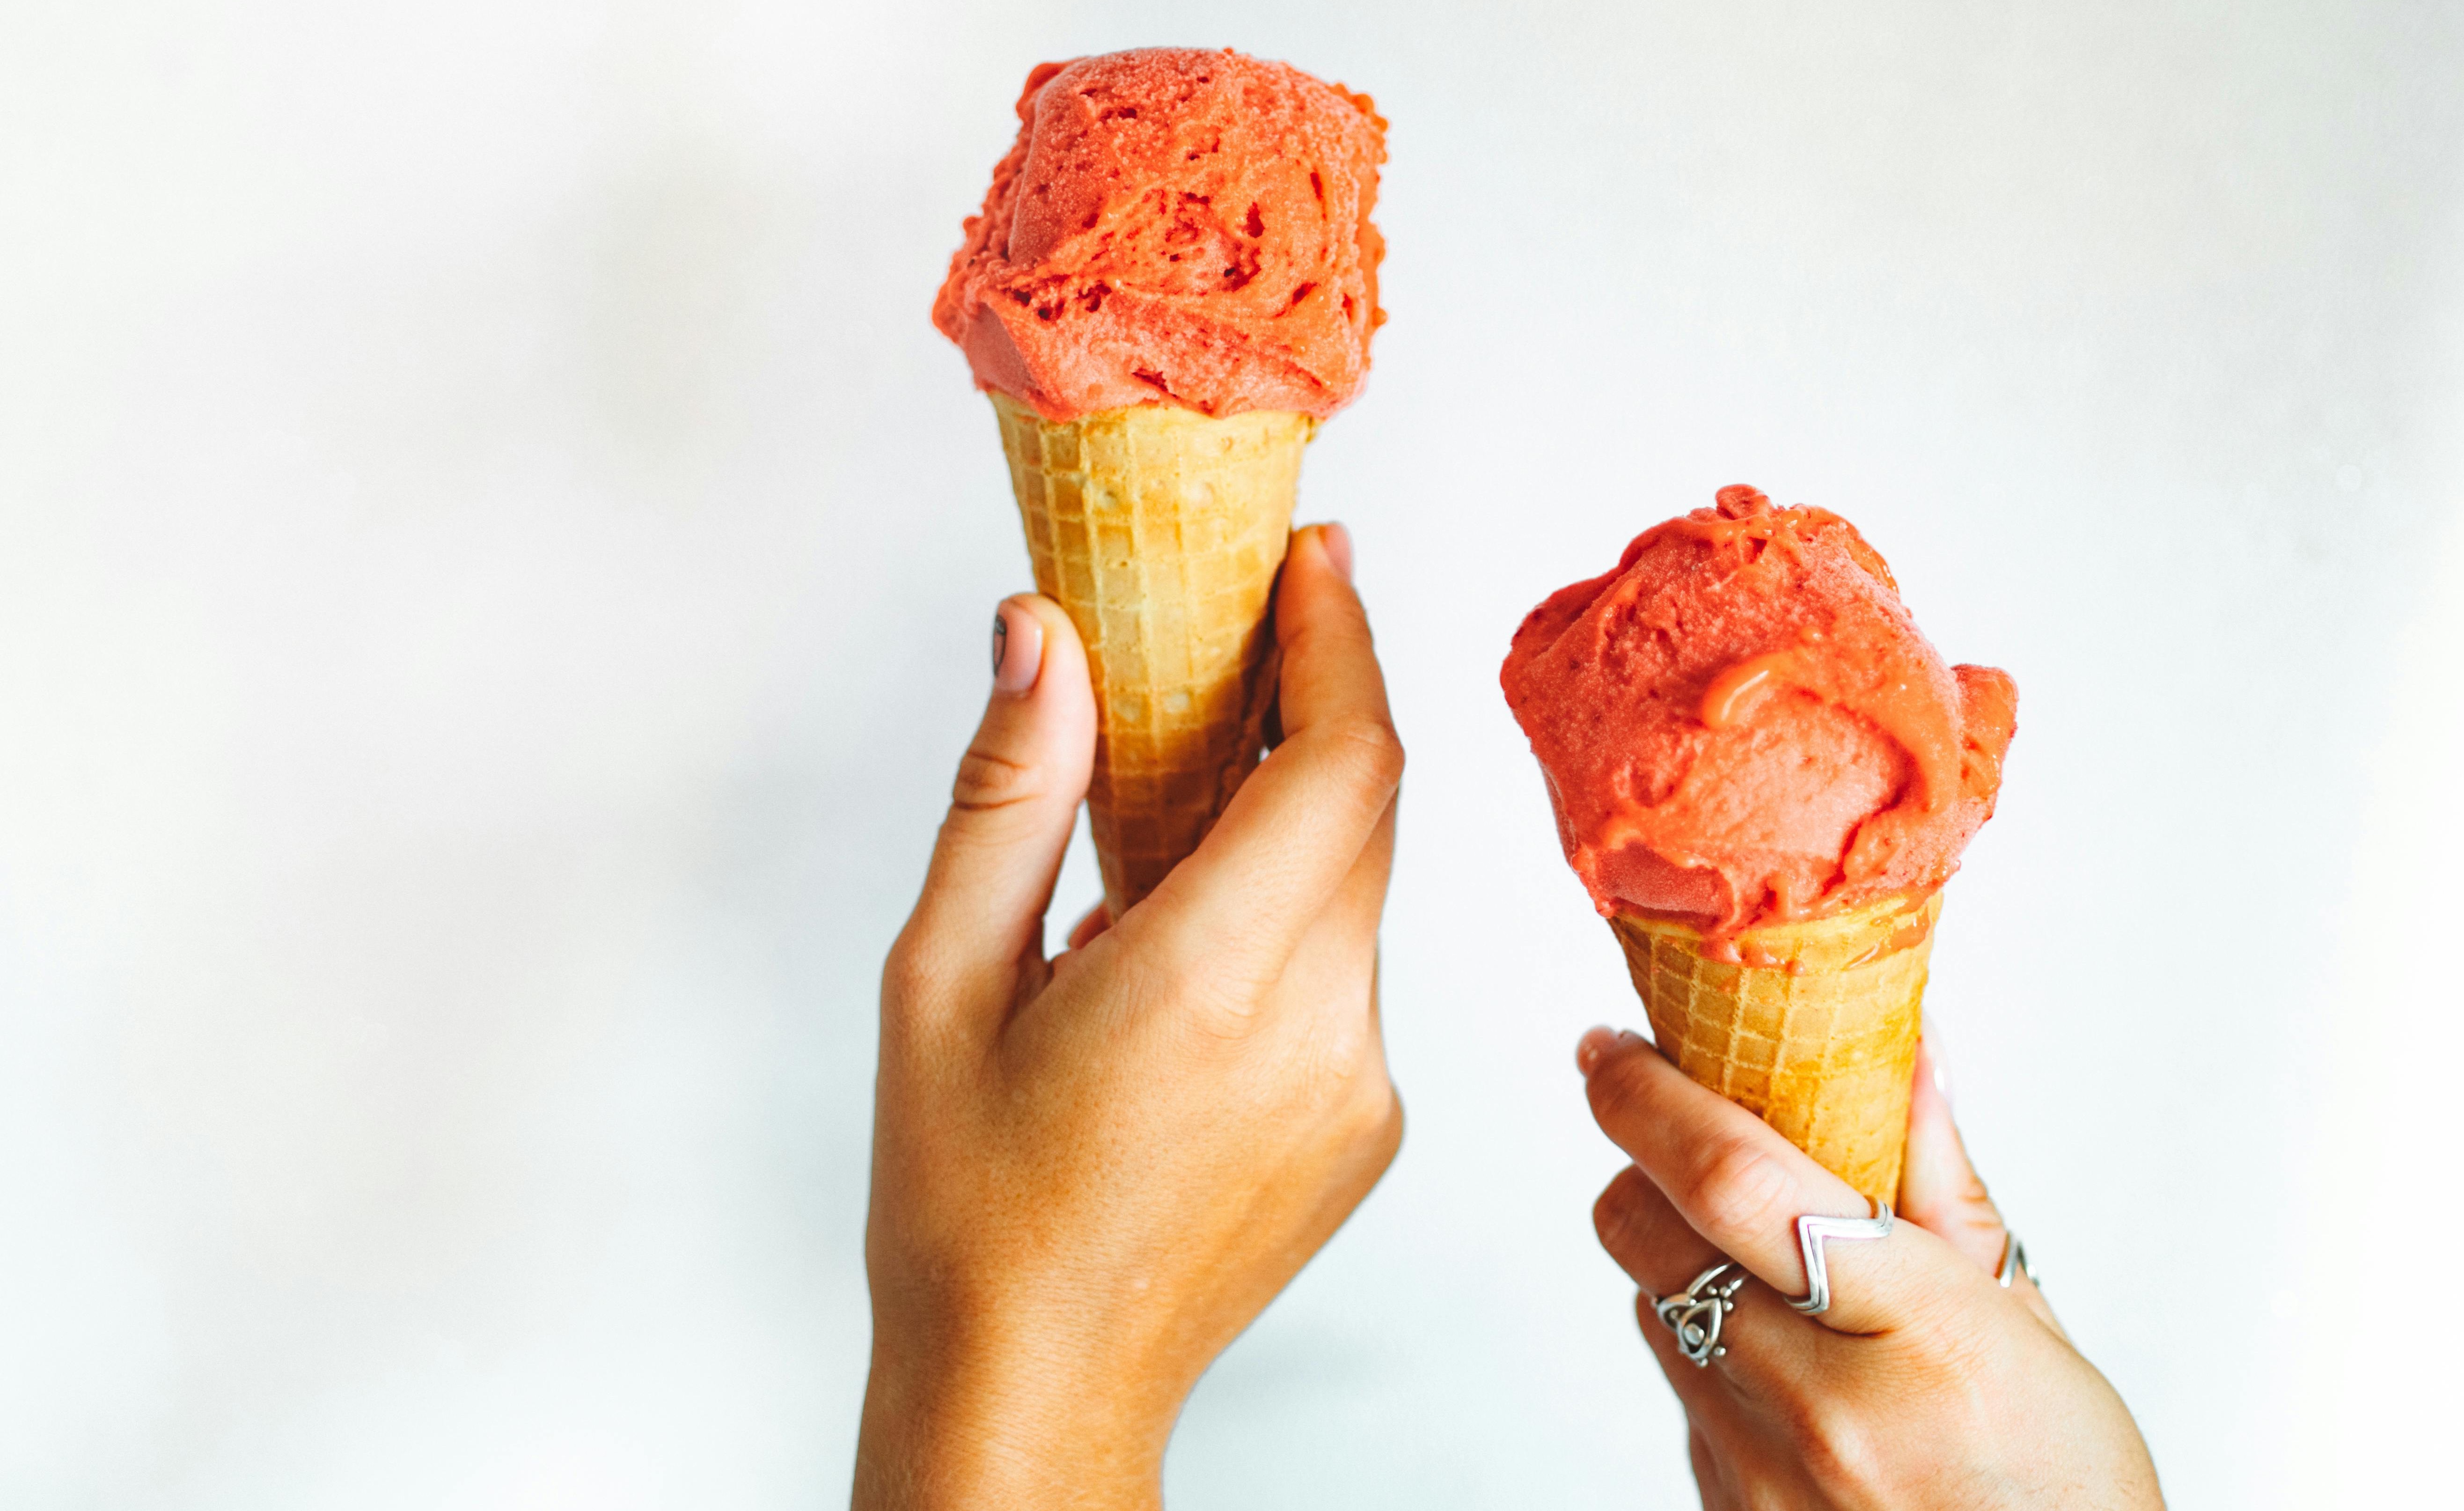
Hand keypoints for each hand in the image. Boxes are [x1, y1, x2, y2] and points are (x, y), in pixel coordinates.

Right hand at [855, 525, 1402, 1509]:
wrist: (1034, 1389)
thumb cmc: (964, 1212)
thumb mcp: (939, 984)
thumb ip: (1009, 795)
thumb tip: (1041, 636)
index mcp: (1208, 986)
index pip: (1344, 763)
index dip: (1340, 640)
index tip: (1311, 559)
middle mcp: (1319, 1034)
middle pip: (1364, 811)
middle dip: (1317, 704)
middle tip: (1238, 635)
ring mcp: (1361, 1087)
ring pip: (1356, 892)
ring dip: (1287, 825)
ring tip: (1158, 838)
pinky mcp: (1372, 1125)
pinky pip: (1348, 974)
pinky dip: (1286, 924)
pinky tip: (1179, 963)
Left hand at [1579, 1028, 2162, 1509]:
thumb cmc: (2062, 1491)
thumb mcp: (2028, 1326)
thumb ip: (1944, 1187)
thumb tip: (1908, 1052)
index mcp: (1917, 1336)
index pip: (1733, 1182)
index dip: (1650, 1099)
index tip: (1613, 1048)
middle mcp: (1819, 1410)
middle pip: (1649, 1237)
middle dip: (1643, 1165)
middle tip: (1673, 1127)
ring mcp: (1758, 1473)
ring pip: (1653, 1309)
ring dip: (1682, 1262)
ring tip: (1770, 1266)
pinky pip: (1682, 1394)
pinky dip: (1713, 1353)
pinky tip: (1794, 1368)